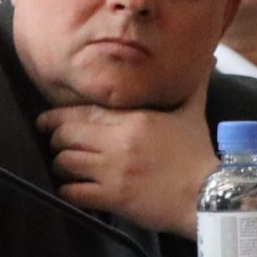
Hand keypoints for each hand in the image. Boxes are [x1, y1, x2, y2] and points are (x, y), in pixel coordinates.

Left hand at [37, 93, 218, 239]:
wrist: (211, 196)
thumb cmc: (199, 155)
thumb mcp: (193, 113)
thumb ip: (193, 84)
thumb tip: (208, 57)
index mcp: (133, 118)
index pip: (80, 111)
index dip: (56, 117)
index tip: (45, 122)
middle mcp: (119, 142)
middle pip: (65, 136)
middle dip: (56, 141)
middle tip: (57, 146)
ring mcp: (114, 171)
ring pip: (65, 163)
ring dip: (61, 166)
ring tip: (66, 169)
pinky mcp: (114, 198)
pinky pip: (74, 192)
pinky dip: (68, 191)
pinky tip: (72, 190)